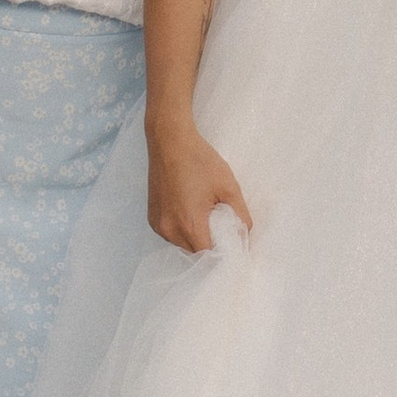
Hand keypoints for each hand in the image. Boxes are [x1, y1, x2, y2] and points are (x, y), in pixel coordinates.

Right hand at [147, 122, 252, 253]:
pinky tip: (190, 211)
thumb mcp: (228, 186)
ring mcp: (158, 225)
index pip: (209, 255)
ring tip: (205, 216)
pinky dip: (182, 229)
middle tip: (222, 226)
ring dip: (195, 237)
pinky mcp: (151, 217)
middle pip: (195, 252)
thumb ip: (241, 215)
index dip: (223, 251)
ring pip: (182, 244)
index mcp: (190, 225)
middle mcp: (170, 230)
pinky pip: (171, 234)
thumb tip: (245, 235)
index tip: (233, 242)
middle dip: (210, 245)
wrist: (169, 141)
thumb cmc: (200, 161)